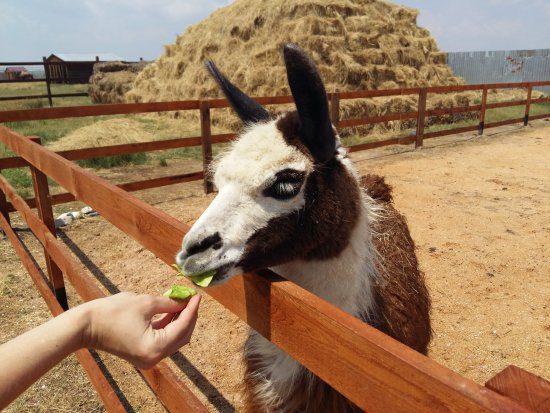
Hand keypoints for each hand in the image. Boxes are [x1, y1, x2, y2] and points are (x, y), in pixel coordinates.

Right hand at [81, 292, 200, 368]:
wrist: (86, 325)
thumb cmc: (113, 312)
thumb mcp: (146, 303)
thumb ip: (170, 303)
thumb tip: (186, 301)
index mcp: (155, 348)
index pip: (182, 328)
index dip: (192, 310)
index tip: (197, 295)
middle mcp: (154, 358)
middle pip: (181, 336)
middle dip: (189, 316)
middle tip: (192, 298)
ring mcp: (148, 358)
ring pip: (174, 339)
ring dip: (180, 320)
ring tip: (185, 301)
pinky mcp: (143, 353)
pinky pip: (163, 339)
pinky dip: (169, 326)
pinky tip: (173, 310)